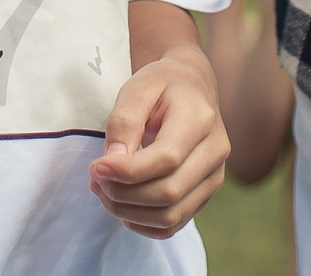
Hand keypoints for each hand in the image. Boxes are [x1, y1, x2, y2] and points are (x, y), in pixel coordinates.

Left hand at [90, 46, 228, 239]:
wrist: (192, 86)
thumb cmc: (162, 84)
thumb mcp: (138, 88)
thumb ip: (124, 123)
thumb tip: (111, 165)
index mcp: (200, 118)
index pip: (167, 159)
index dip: (127, 171)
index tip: (96, 166)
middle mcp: (215, 151)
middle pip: (169, 193)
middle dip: (122, 194)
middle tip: (95, 178)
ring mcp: (214, 176)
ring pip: (171, 215)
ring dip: (129, 212)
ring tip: (104, 191)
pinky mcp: (205, 193)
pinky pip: (173, 224)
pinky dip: (142, 223)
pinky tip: (122, 204)